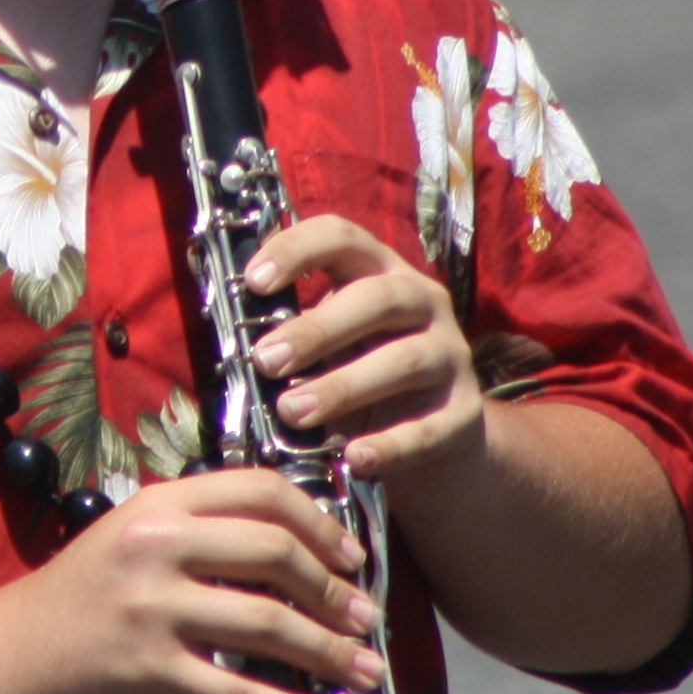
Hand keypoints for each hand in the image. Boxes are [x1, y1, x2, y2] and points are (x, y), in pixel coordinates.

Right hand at [0, 470, 381, 693]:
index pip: (258, 490)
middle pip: (274, 551)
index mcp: (156, 505)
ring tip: (366, 672)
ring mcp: (150, 608)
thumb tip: (293, 560)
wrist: (1, 657)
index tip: (351, 558)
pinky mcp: (148, 670)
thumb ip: (196, 539)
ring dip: (332, 653)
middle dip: (336, 591)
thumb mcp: (128, 543)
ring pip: (269, 624)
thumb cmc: (74, 604)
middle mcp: (154, 545)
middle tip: (364, 620)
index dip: (319, 522)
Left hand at [244, 214, 485, 490]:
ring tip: (292, 411)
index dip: (296, 249)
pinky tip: (354, 457)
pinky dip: (390, 444)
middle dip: (316, 329)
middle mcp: (421, 302)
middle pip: (378, 298)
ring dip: (343, 387)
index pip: (341, 236)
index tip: (253, 281)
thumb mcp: (322, 343)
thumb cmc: (354, 373)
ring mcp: (450, 355)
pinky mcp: (464, 412)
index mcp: (377, 270)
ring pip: (405, 360)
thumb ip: (286, 331)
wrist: (429, 439)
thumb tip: (228, 335)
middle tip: (265, 361)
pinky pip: (430, 427)